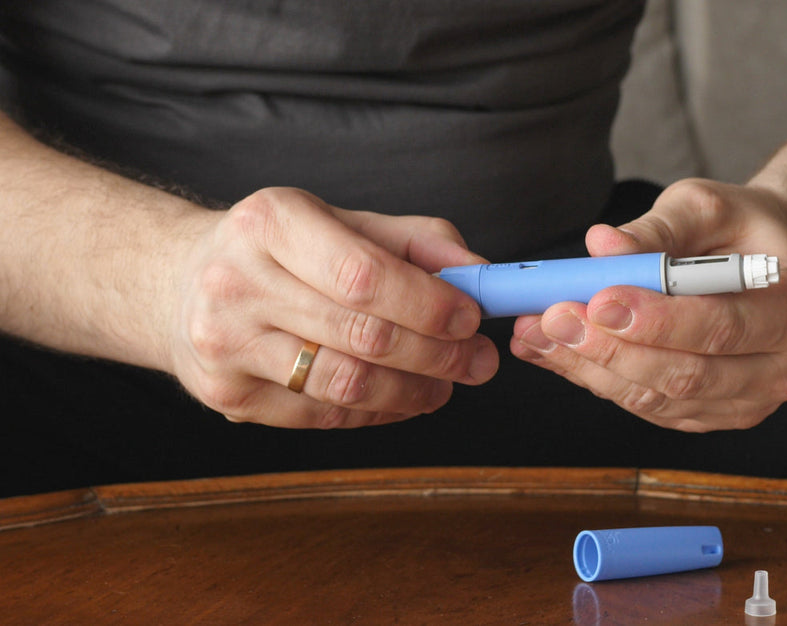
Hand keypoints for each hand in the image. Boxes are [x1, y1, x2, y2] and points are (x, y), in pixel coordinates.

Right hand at [169, 188, 497, 427]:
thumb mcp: (343, 222)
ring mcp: (225, 343)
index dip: (428, 304)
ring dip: (412, 391)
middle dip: (436, 354)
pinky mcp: (226, 394)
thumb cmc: (282, 250)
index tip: (472, 318)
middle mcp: (237, 281)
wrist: (179, 284)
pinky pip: (322, 415)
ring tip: (446, 385)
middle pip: (361, 334)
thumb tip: (482, 276)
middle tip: (478, 362)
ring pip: (344, 384)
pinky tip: (401, 399)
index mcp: (270, 222)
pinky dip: (375, 412)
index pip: (364, 274)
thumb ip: (418, 243)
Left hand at [510, 179, 786, 431]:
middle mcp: (784, 368)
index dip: (658, 320)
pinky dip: (596, 379)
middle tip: (553, 316)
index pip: (724, 326)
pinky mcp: (711, 415)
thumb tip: (601, 246)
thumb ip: (656, 228)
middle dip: (612, 348)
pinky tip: (555, 350)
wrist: (759, 262)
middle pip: (689, 374)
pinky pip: (648, 407)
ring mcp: (749, 401)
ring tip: (538, 331)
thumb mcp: (705, 207)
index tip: (599, 299)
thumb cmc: (737, 229)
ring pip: (661, 398)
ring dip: (591, 368)